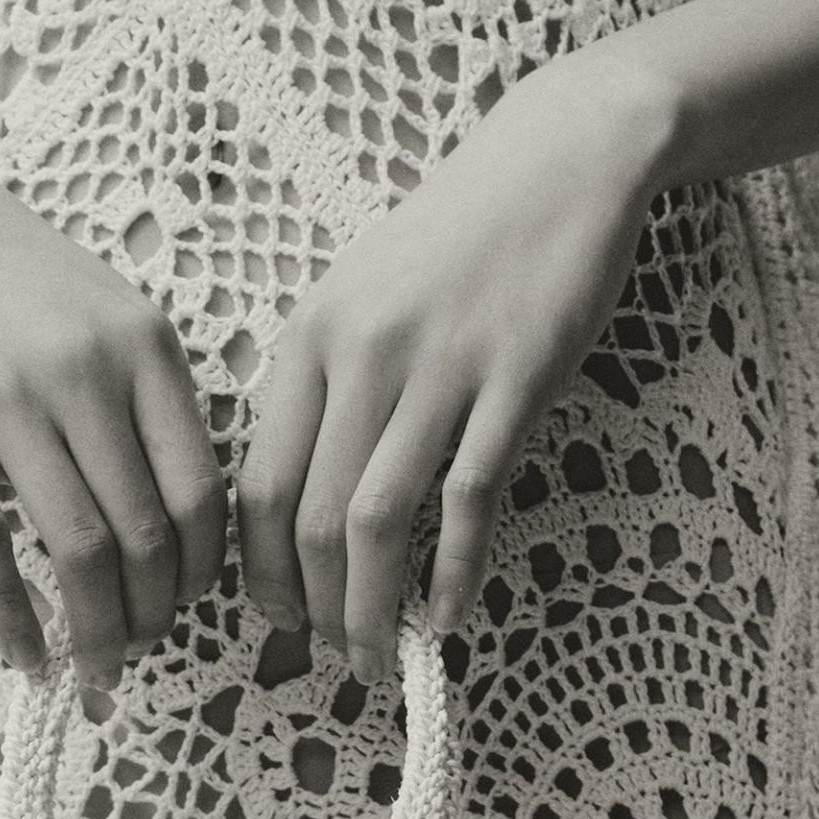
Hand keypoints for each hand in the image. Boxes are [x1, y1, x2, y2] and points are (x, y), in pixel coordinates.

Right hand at [0, 113, 227, 680]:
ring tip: (96, 666)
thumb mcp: (107, 308)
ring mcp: (8, 399)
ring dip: (95, 629)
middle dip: (153, 615)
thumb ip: (152, 398)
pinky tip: (24, 654)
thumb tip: (186, 522)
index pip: (201, 491)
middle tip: (142, 651)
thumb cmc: (7, 268)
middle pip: (145, 534)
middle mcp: (86, 373)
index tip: (190, 605)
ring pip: (77, 549)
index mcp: (145, 347)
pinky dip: (11, 617)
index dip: (203, 570)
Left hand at [236, 49, 680, 680]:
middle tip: (337, 657)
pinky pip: (468, 499)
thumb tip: (306, 508)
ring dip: (374, 608)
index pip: (259, 486)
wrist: (559, 161)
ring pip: (378, 522)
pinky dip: (454, 572)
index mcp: (311, 340)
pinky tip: (451, 616)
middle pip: (313, 520)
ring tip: (382, 656)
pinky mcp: (514, 381)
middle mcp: (362, 357)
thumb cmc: (457, 242)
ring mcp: (439, 368)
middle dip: (319, 610)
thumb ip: (329, 393)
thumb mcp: (363, 300)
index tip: (281, 619)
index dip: (262, 574)